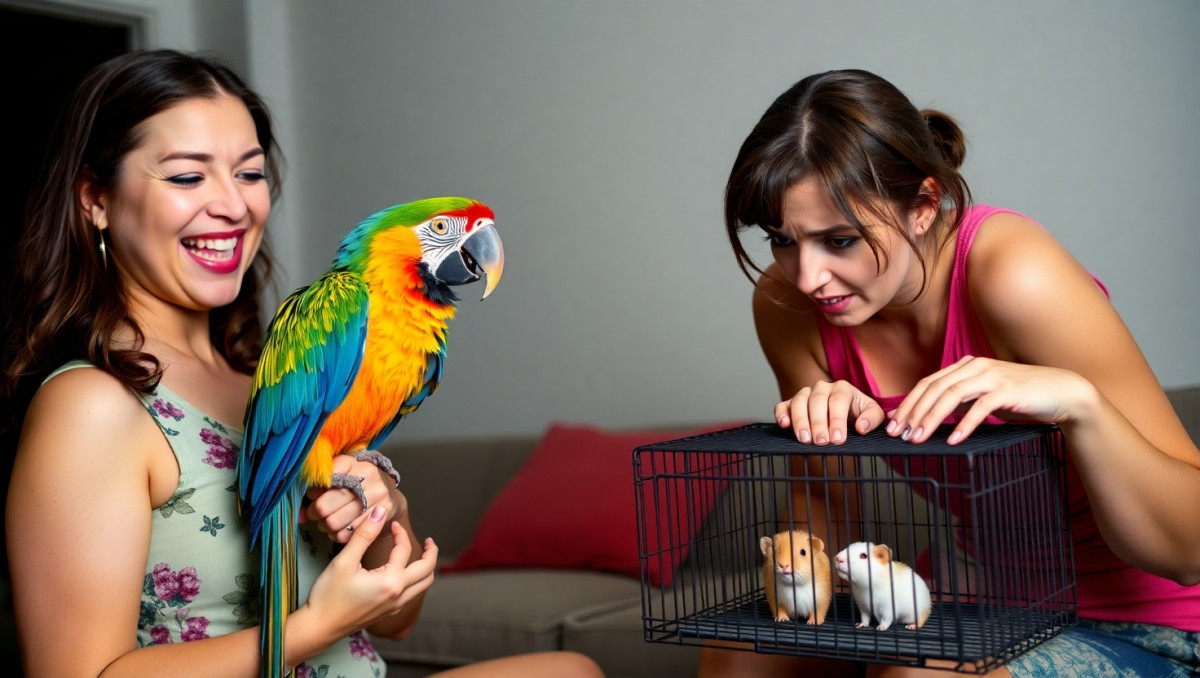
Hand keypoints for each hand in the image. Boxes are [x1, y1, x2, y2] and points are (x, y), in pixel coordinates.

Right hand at [301, 504, 437, 638]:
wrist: (319, 627)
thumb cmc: (328, 595)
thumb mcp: (344, 561)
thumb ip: (364, 535)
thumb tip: (380, 512)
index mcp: (391, 581)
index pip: (404, 550)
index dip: (400, 533)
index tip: (391, 524)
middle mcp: (398, 595)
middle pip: (428, 571)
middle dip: (431, 553)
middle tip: (429, 541)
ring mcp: (394, 607)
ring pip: (423, 586)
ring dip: (426, 569)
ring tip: (422, 556)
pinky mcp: (388, 613)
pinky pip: (412, 595)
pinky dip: (416, 581)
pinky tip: (403, 573)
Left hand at [303, 453, 405, 543]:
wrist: (390, 498)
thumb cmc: (359, 486)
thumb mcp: (344, 474)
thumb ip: (319, 486)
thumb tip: (300, 514)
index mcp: (356, 463)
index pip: (325, 477)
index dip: (313, 490)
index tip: (313, 494)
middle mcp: (369, 478)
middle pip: (325, 505)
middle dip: (315, 512)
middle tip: (316, 512)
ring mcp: (377, 498)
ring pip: (333, 522)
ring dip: (325, 525)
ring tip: (327, 521)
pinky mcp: (380, 517)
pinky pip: (345, 534)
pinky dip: (337, 535)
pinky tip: (339, 528)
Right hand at [775, 380, 886, 444]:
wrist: (846, 413)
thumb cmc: (858, 414)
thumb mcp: (873, 414)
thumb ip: (872, 418)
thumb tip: (861, 427)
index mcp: (843, 388)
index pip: (838, 401)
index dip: (837, 420)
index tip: (838, 439)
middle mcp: (822, 387)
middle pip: (817, 400)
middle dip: (818, 422)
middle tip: (821, 441)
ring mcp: (805, 394)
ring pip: (799, 401)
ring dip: (800, 421)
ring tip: (804, 439)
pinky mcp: (791, 403)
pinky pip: (782, 405)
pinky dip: (781, 414)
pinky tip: (784, 425)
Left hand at [887, 356, 1091, 443]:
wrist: (1061, 392)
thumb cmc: (1019, 397)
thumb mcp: (982, 397)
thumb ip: (957, 403)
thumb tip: (927, 417)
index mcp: (965, 366)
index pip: (928, 383)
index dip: (908, 403)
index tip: (893, 424)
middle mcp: (974, 366)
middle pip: (934, 388)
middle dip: (912, 411)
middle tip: (898, 433)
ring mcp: (991, 376)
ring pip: (951, 395)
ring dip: (931, 418)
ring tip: (918, 438)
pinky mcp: (1008, 390)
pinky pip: (980, 407)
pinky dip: (964, 425)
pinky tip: (952, 440)